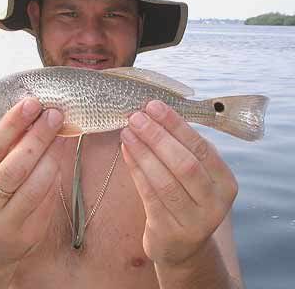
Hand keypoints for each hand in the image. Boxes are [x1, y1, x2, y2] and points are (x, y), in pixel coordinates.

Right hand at [0, 98, 63, 273]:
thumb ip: (1, 149)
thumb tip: (32, 114)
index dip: (12, 123)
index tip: (32, 103)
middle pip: (16, 166)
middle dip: (39, 136)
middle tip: (55, 113)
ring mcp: (5, 223)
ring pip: (37, 183)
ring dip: (55, 153)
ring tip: (64, 130)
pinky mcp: (28, 233)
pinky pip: (48, 196)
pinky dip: (58, 171)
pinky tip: (63, 154)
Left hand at [120, 100, 237, 266]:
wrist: (182, 245)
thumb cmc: (187, 198)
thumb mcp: (196, 175)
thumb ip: (183, 148)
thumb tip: (154, 114)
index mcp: (225, 182)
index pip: (202, 147)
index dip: (176, 125)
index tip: (154, 106)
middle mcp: (214, 203)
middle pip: (185, 164)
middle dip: (158, 137)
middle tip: (136, 117)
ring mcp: (193, 221)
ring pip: (165, 181)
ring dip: (143, 152)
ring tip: (127, 131)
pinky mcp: (169, 232)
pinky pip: (149, 195)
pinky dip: (136, 170)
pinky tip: (126, 151)